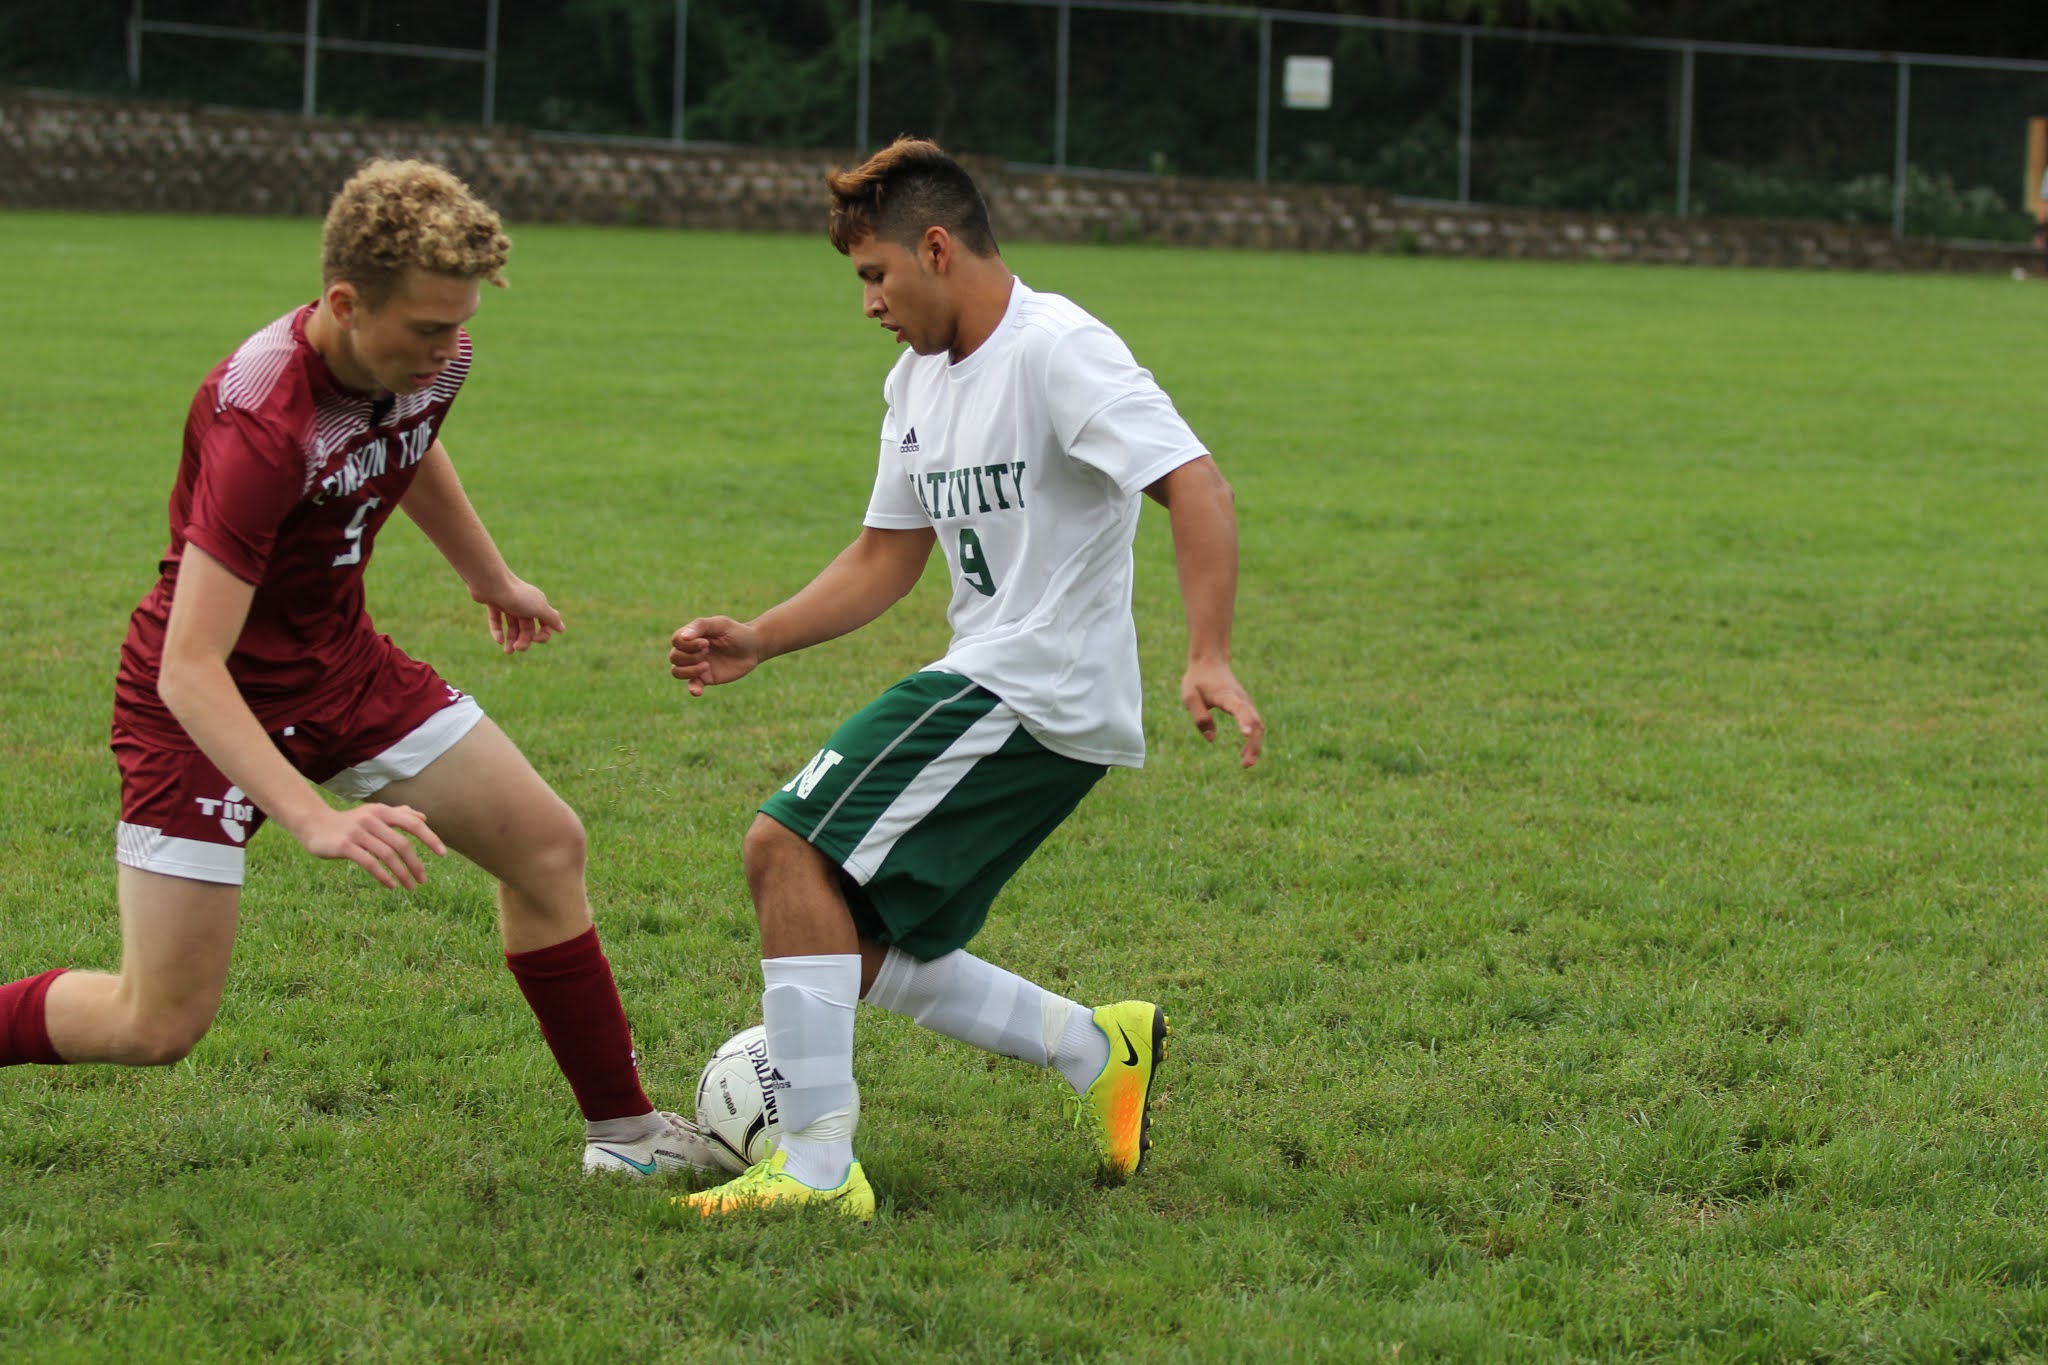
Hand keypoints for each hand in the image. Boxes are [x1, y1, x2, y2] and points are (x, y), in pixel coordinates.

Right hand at [292, 802, 447, 889]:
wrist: (314, 825)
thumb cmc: (350, 822)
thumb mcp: (374, 815)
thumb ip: (398, 815)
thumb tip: (423, 818)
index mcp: (382, 811)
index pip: (412, 824)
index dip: (430, 838)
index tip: (443, 854)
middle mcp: (372, 819)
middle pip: (402, 843)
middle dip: (415, 863)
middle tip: (423, 879)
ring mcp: (357, 832)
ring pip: (387, 855)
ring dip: (402, 873)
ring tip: (410, 886)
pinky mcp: (345, 846)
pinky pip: (369, 863)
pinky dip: (383, 875)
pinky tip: (391, 886)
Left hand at [475, 577, 565, 653]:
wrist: (491, 582)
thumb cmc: (517, 596)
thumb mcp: (539, 609)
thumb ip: (552, 619)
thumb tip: (562, 629)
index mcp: (538, 604)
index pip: (545, 625)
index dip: (542, 635)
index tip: (535, 639)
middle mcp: (525, 604)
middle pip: (527, 628)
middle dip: (524, 641)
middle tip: (517, 648)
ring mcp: (509, 604)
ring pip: (512, 627)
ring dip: (511, 640)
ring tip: (507, 652)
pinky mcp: (495, 604)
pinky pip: (497, 621)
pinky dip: (498, 631)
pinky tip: (498, 640)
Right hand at [669, 616, 763, 696]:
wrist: (754, 648)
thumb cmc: (737, 632)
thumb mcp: (720, 624)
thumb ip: (700, 626)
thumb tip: (683, 637)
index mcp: (692, 635)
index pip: (676, 641)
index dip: (686, 644)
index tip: (706, 643)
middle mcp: (691, 650)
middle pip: (674, 657)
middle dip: (689, 656)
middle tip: (708, 651)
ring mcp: (697, 665)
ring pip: (677, 672)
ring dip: (689, 670)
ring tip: (706, 665)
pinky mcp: (706, 678)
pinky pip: (692, 685)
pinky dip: (692, 689)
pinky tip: (698, 691)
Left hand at [1181, 659, 1263, 768]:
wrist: (1209, 663)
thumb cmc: (1197, 680)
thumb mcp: (1190, 697)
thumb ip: (1200, 717)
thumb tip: (1211, 739)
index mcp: (1226, 695)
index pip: (1238, 708)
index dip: (1243, 721)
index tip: (1245, 734)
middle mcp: (1241, 699)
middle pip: (1255, 721)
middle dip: (1254, 743)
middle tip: (1246, 764)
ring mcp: (1246, 703)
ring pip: (1258, 725)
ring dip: (1255, 745)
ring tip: (1246, 764)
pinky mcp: (1245, 707)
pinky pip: (1255, 725)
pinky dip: (1253, 740)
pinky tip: (1244, 754)